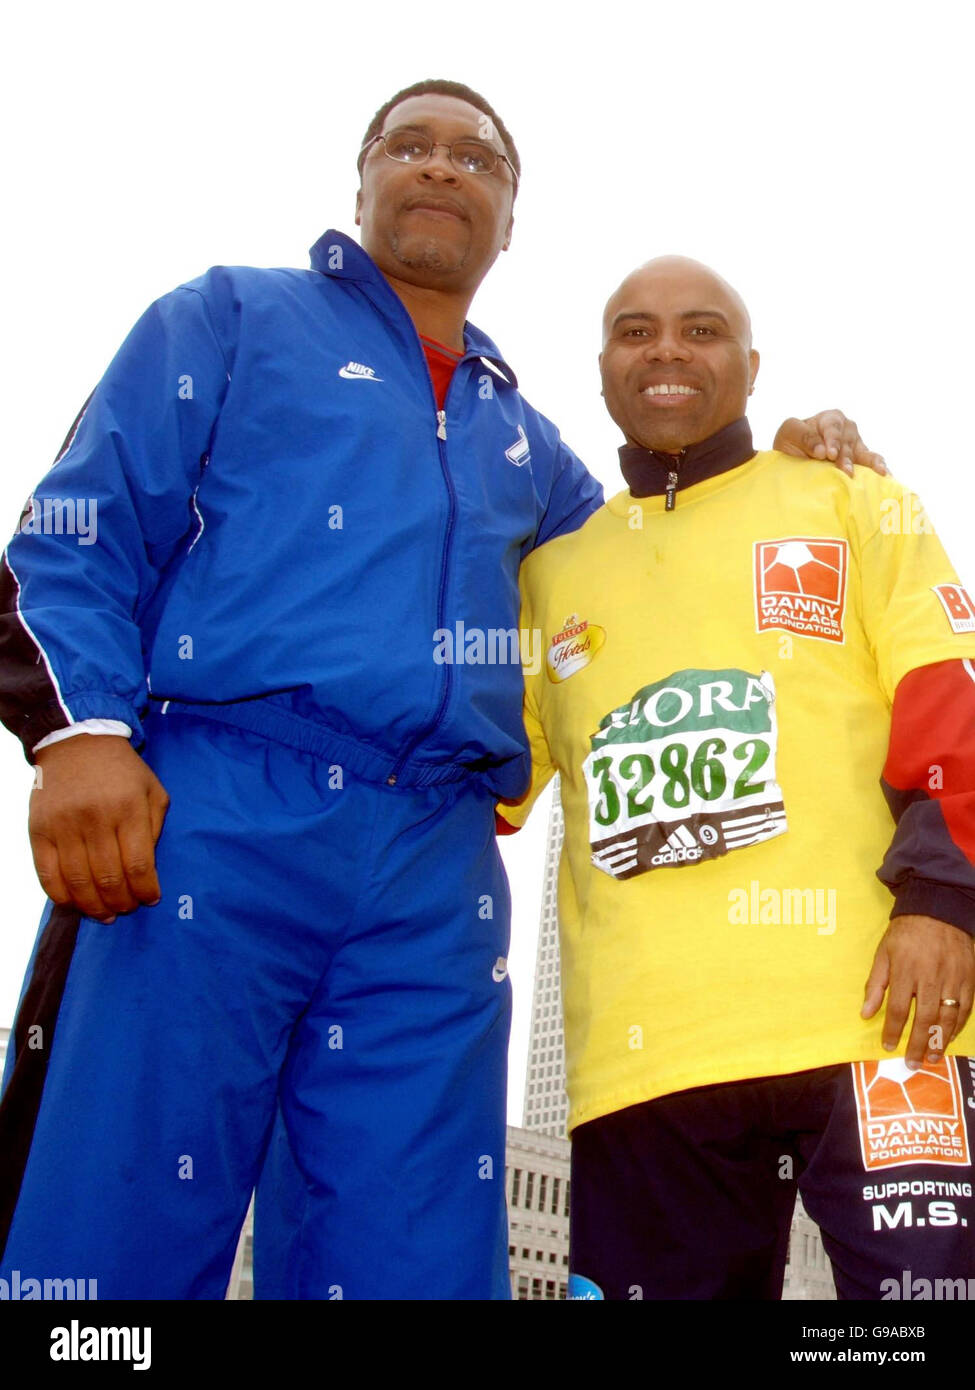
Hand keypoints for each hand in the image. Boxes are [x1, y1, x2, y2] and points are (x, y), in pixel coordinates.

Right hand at [30, 734, 169, 921]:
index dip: (145, 891)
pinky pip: (47, 875)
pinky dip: (62, 897)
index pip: (138, 865)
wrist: (77, 743)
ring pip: (78, 883)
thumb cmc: (122, 771)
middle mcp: (95, 819)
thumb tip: (147, 871)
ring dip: (94, 907)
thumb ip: (155, 828)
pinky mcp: (38, 831)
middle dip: (122, 903)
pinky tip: (76, 904)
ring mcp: (63, 826)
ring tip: (105, 914)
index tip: (151, 900)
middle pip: (109, 879)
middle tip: (127, 909)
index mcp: (128, 808)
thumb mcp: (152, 789)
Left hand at [774, 410, 886, 477]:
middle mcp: (847, 429)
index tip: (829, 454)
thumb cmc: (791, 442)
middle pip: (849, 442)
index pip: (833, 428)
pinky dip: (879, 468)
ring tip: (878, 472)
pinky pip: (873, 461)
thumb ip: (803, 436)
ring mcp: (856, 445)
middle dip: (846, 457)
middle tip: (845, 471)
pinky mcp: (861, 460)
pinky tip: (886, 476)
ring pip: (864, 452)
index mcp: (831, 418)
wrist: (793, 459)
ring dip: (868, 464)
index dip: (832, 440)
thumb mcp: (788, 433)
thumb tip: (822, 451)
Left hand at [861, 915, 974, 1067]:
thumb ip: (876, 985)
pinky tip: (950, 1037)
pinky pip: (966, 1007)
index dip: (892, 1031)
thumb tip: (865, 1013)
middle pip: (924, 1018)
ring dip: (940, 1040)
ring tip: (932, 1058)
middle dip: (918, 1044)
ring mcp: (953, 978)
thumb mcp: (883, 954)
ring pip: (948, 1016)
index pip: (897, 1009)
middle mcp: (930, 977)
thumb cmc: (906, 933)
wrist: (938, 909)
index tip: (888, 1047)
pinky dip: (959, 1025)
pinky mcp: (969, 977)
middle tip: (913, 1064)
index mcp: (905, 971)